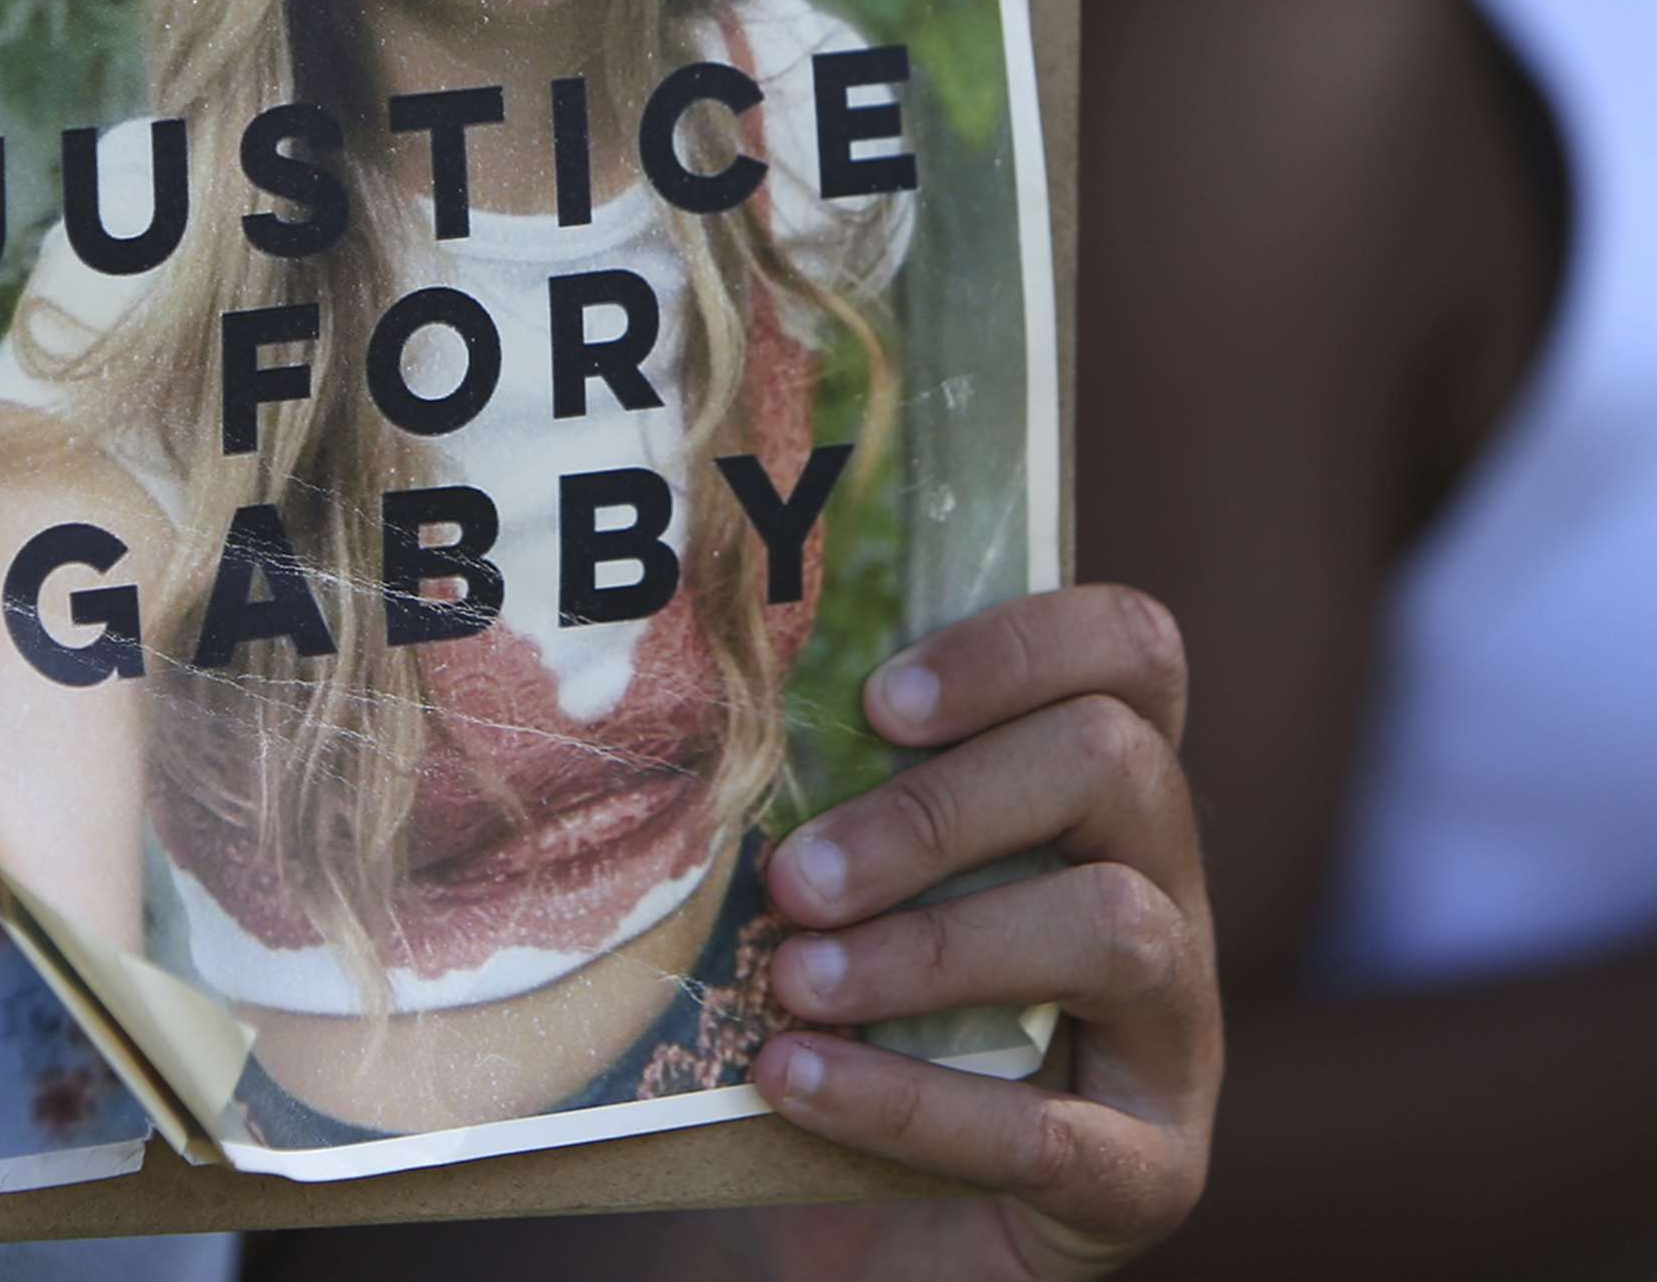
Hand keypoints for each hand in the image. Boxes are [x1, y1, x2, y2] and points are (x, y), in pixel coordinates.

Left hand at [741, 582, 1219, 1278]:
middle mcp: (1166, 891)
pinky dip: (907, 1101)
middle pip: (1116, 765)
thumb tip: (691, 705)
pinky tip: (794, 1078)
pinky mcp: (1149, 1174)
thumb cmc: (851, 1014)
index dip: (1020, 645)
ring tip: (793, 978)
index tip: (880, 699)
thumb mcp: (846, 884)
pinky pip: (1057, 1129)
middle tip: (799, 875)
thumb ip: (823, 793)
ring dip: (930, 945)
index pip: (1131, 653)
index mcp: (1100, 798)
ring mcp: (1176, 1036)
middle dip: (939, 809)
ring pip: (1114, 928)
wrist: (878, 1225)